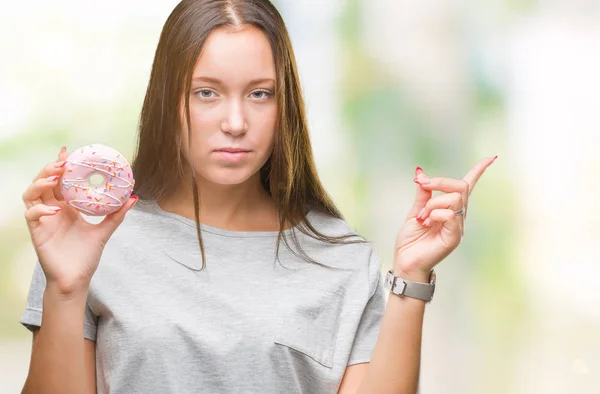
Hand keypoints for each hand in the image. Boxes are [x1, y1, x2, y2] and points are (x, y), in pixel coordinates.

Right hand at [22, 146, 136, 294]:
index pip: (60, 181)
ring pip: (31, 194)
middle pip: (43, 182)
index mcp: (67, 207)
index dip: (61, 165)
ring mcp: (43, 220)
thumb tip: (133, 197)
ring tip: (55, 179)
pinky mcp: (37, 232)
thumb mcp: (104, 231)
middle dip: (50, 169)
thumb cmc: (86, 256)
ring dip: (41, 183)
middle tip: (63, 162)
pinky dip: (41, 209)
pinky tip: (57, 209)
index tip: (68, 151)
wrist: (76, 279)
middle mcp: (53, 210)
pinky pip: (31, 215)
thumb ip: (117, 214)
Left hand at [393, 156, 496, 280]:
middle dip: (440, 182)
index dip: (478, 171)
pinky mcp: (455, 236)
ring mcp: (458, 226)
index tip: (491, 158)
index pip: (467, 187)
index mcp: (449, 209)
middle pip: (461, 187)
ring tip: (423, 217)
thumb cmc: (411, 241)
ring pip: (454, 199)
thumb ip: (422, 194)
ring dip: (433, 203)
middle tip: (421, 185)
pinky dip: (435, 214)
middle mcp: (458, 216)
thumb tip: (421, 173)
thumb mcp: (415, 212)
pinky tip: (427, 223)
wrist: (405, 262)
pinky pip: (450, 214)